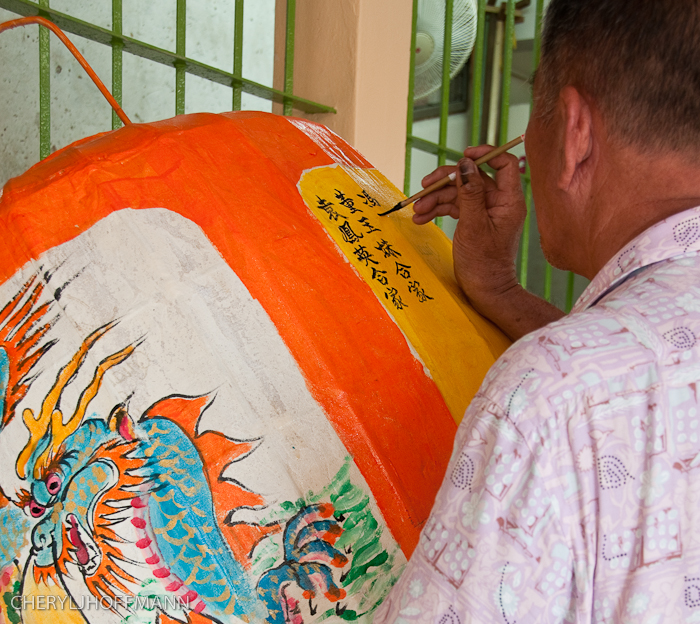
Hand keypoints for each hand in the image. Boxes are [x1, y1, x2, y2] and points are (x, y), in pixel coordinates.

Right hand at [414, 145, 525, 304]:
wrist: (484, 290)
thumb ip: (469, 193)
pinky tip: (422, 218)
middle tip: (424, 186)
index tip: (463, 156)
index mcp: (508, 200)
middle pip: (472, 177)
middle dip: (446, 181)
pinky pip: (455, 206)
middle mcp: (499, 202)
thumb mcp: (473, 225)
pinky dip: (438, 210)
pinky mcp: (473, 220)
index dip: (485, 155)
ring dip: (436, 198)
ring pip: (459, 192)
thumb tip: (465, 164)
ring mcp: (485, 211)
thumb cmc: (483, 262)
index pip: (504, 164)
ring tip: (418, 210)